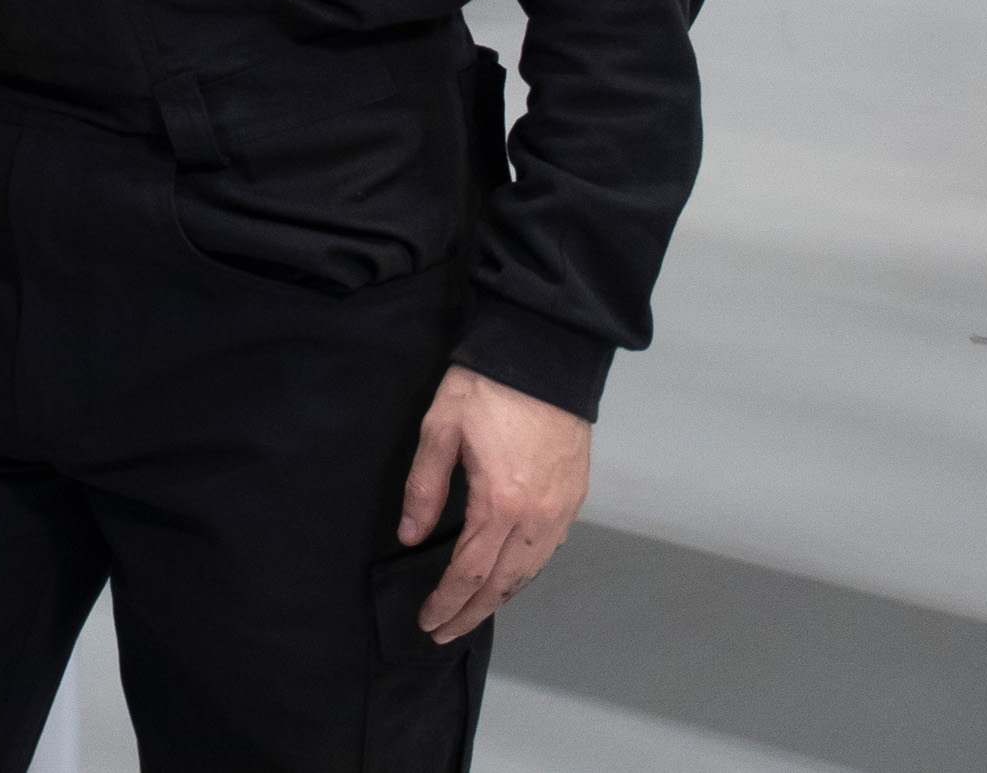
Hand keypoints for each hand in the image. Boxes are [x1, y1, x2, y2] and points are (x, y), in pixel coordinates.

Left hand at [395, 365, 589, 646]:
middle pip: (503, 584)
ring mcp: (562, 510)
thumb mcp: (439, 429)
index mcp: (501, 503)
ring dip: (500, 598)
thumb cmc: (487, 387)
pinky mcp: (575, 497)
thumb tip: (410, 537)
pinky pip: (548, 550)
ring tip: (472, 612)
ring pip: (530, 572)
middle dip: (471, 613)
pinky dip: (525, 572)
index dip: (447, 602)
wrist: (545, 353)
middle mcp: (537, 517)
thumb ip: (423, 489)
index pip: (470, 572)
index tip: (428, 621)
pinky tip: (507, 575)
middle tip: (444, 632)